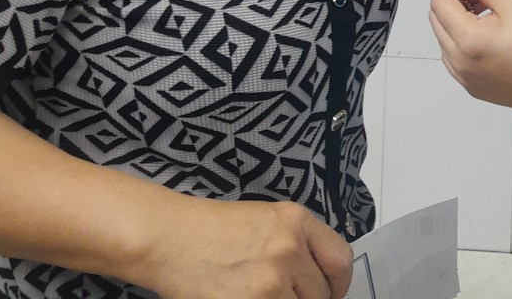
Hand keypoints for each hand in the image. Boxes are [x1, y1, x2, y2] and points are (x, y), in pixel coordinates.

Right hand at [147, 198, 351, 298]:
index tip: (328, 292)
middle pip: (322, 294)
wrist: (171, 237)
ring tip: (262, 296)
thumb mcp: (266, 221)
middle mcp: (289, 248)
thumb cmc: (213, 229)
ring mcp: (271, 280)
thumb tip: (321, 281)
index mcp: (296, 220)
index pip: (341, 260)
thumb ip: (298, 245)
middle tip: (287, 296)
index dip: (338, 284)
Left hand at [429, 0, 511, 115]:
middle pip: (437, 19)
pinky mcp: (471, 86)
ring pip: (444, 37)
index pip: (439, 2)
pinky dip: (460, 36)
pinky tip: (485, 28)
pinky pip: (453, 55)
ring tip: (484, 5)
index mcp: (468, 41)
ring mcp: (463, 78)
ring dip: (455, 16)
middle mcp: (459, 63)